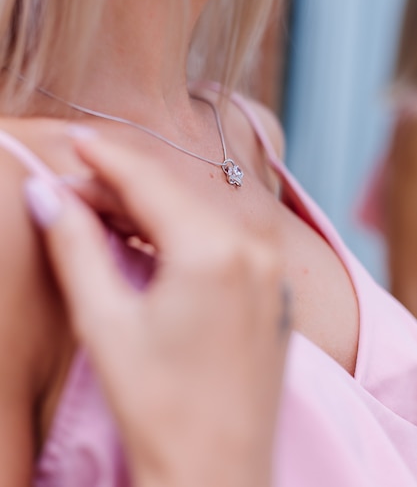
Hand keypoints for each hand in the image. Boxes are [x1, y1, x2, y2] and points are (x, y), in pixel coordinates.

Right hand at [24, 133, 290, 486]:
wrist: (218, 476)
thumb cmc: (158, 408)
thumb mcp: (105, 323)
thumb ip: (76, 247)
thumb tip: (47, 193)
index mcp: (213, 252)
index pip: (149, 182)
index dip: (107, 158)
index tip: (78, 140)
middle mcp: (252, 251)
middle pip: (175, 196)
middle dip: (122, 187)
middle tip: (75, 188)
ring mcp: (271, 272)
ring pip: (200, 218)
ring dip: (151, 210)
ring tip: (103, 213)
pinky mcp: (274, 292)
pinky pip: (223, 244)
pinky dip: (183, 235)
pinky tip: (151, 242)